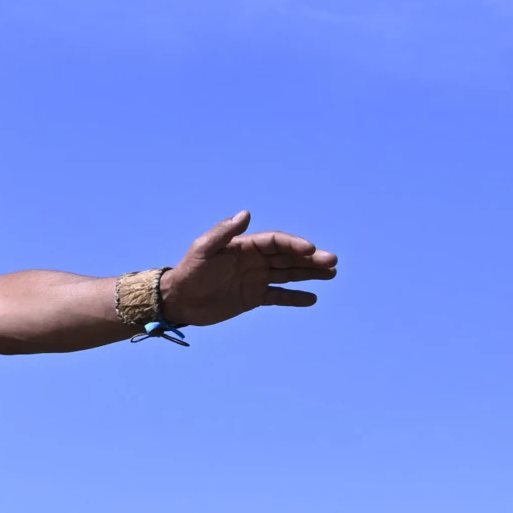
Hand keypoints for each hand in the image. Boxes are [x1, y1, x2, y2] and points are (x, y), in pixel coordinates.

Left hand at [160, 211, 336, 328]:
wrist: (179, 300)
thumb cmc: (190, 271)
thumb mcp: (204, 249)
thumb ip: (224, 233)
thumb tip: (246, 213)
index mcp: (246, 245)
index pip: (277, 242)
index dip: (294, 245)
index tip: (311, 251)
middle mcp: (255, 260)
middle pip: (289, 257)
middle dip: (311, 259)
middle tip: (333, 263)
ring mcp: (256, 279)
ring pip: (289, 274)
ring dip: (310, 274)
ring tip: (332, 274)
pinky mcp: (253, 298)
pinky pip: (279, 296)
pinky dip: (294, 297)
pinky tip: (312, 298)